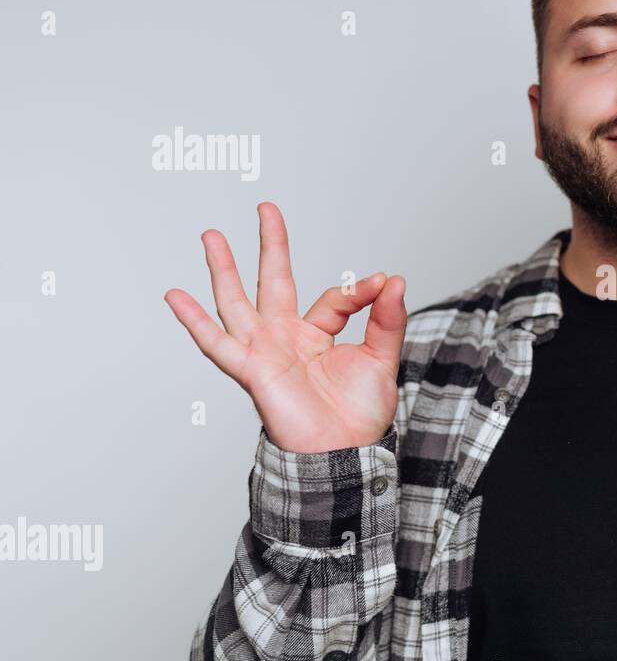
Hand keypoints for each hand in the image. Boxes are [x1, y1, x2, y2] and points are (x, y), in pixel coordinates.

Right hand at [164, 202, 406, 453]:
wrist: (346, 451)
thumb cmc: (359, 413)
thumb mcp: (382, 358)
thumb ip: (386, 319)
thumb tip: (394, 280)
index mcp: (317, 335)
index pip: (332, 298)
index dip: (357, 289)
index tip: (380, 285)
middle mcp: (286, 338)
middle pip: (273, 282)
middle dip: (269, 246)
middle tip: (265, 209)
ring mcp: (265, 353)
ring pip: (238, 302)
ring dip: (224, 269)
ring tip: (212, 236)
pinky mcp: (252, 371)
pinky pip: (218, 343)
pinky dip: (195, 321)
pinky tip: (177, 296)